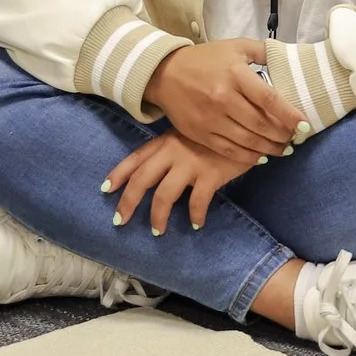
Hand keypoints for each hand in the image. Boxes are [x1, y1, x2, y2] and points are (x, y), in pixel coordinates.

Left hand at [102, 132, 252, 235]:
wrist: (249, 123)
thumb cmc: (219, 130)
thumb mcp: (191, 133)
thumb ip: (174, 148)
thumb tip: (159, 169)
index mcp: (166, 141)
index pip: (136, 158)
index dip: (119, 174)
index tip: (105, 189)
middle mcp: (173, 152)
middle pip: (142, 180)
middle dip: (128, 202)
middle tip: (119, 221)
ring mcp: (191, 163)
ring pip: (164, 195)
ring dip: (157, 216)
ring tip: (157, 231)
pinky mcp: (211, 174)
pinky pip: (198, 201)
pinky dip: (195, 215)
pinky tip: (197, 224)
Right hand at [147, 39, 303, 159]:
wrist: (164, 73)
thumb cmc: (204, 59)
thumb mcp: (234, 46)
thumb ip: (262, 50)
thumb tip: (287, 56)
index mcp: (234, 74)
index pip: (268, 98)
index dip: (289, 114)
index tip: (304, 125)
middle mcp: (223, 98)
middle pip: (260, 124)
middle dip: (282, 135)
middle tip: (296, 139)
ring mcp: (210, 118)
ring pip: (247, 141)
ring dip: (269, 148)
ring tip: (283, 150)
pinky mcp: (200, 133)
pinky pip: (228, 150)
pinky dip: (247, 157)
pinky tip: (260, 157)